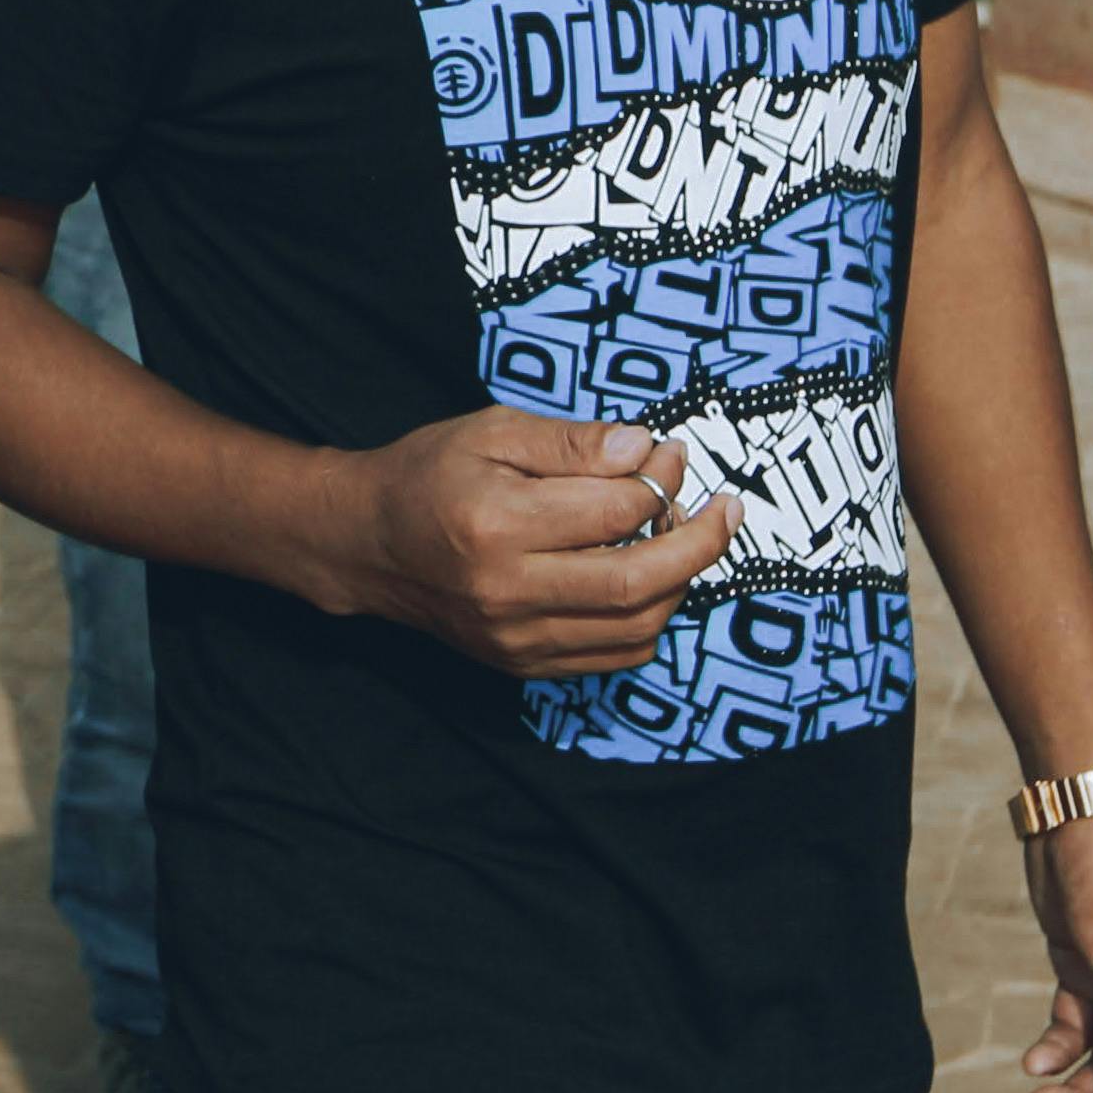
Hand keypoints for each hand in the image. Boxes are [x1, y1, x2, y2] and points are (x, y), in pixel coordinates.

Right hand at [302, 409, 737, 683]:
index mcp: (496, 522)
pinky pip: (613, 656)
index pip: (614, 510)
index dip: (660, 480)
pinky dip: (649, 622)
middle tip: (725, 510)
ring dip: (679, 583)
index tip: (670, 455)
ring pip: (635, 627)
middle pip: (637, 582)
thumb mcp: (493, 431)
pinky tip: (650, 582)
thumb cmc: (429, 475)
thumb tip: (646, 449)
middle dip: (698, 544)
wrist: (367, 544)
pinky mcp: (521, 662)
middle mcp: (506, 590)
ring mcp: (514, 636)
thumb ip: (572, 441)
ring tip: (685, 540)